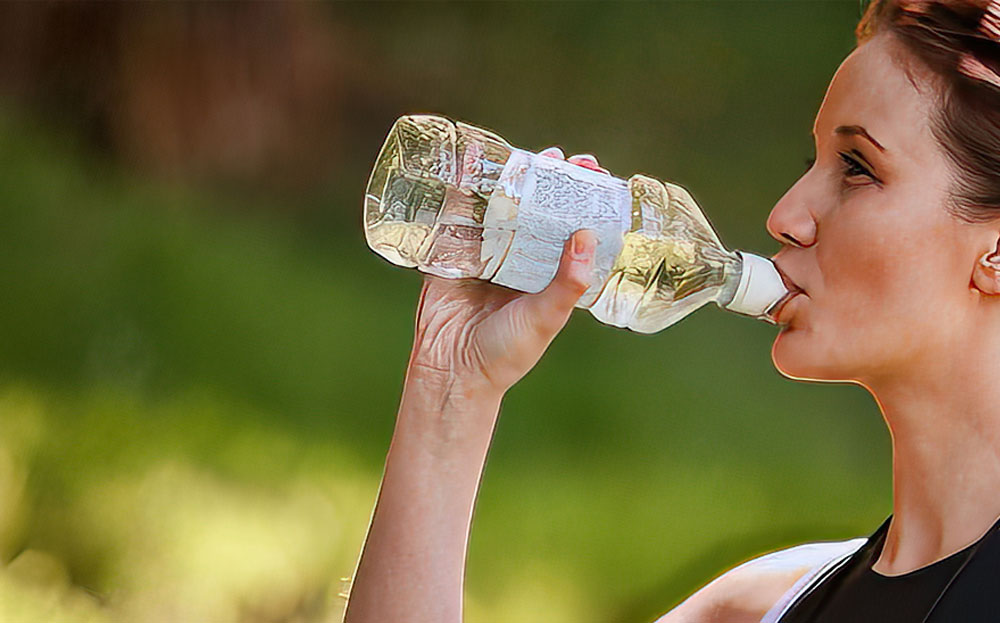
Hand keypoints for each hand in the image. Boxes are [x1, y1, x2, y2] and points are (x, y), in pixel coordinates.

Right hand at [406, 149, 609, 397]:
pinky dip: (466, 186)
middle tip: (564, 159)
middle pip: (539, 210)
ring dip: (515, 178)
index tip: (596, 178)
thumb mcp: (545, 317)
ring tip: (530, 156)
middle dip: (551, 182)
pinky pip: (460, 213)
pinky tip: (476, 160)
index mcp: (547, 275)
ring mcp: (486, 252)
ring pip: (503, 206)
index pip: (571, 230)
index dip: (584, 203)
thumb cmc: (505, 353)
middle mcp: (520, 259)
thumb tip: (586, 234)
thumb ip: (566, 282)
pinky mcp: (453, 251)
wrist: (452, 369)